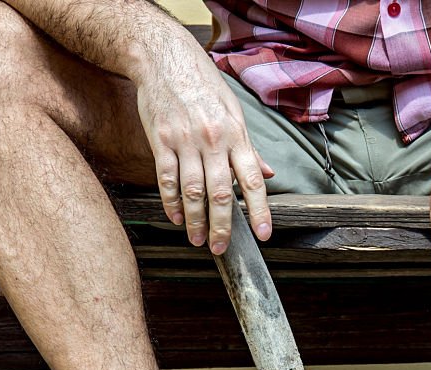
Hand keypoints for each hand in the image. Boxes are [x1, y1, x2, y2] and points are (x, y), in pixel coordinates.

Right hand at [134, 46, 273, 254]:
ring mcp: (185, 141)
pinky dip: (171, 202)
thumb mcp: (234, 111)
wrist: (165, 58)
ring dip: (195, 220)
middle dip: (223, 226)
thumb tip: (269, 174)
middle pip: (222, 193)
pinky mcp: (161, 140)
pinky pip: (167, 179)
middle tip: (222, 248)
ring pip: (192, 191)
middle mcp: (213, 140)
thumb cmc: (203, 85)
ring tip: (198, 239)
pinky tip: (175, 217)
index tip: (264, 234)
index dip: (260, 210)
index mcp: (236, 135)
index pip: (253, 180)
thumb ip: (250, 147)